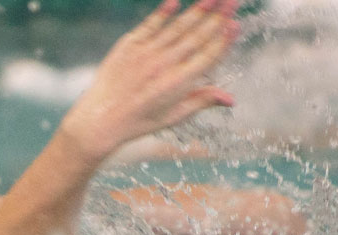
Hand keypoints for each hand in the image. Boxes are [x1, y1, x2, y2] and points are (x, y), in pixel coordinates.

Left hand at [60, 0, 238, 161]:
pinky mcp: (129, 46)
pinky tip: (175, 3)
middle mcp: (164, 65)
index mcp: (178, 84)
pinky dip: (163, 13)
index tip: (236, 24)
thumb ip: (202, 101)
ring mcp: (146, 53)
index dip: (224, 39)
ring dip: (197, 11)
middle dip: (218, 17)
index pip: (208, 56)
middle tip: (233, 1)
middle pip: (197, 36)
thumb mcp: (173, 116)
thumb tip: (231, 99)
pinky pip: (149, 25)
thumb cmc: (139, 121)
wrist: (101, 119)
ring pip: (177, 27)